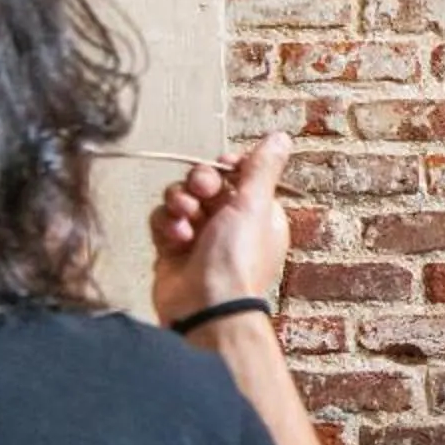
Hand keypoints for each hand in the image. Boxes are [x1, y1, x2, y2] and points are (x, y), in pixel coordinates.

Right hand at [151, 133, 294, 325]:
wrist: (206, 306)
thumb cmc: (236, 259)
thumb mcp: (254, 205)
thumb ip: (263, 168)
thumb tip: (282, 138)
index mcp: (257, 212)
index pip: (238, 173)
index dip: (226, 166)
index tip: (223, 166)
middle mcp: (230, 223)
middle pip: (206, 182)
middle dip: (200, 182)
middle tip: (201, 192)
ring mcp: (200, 236)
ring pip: (181, 198)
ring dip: (180, 203)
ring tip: (186, 220)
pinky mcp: (173, 249)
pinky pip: (163, 220)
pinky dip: (166, 225)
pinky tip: (176, 239)